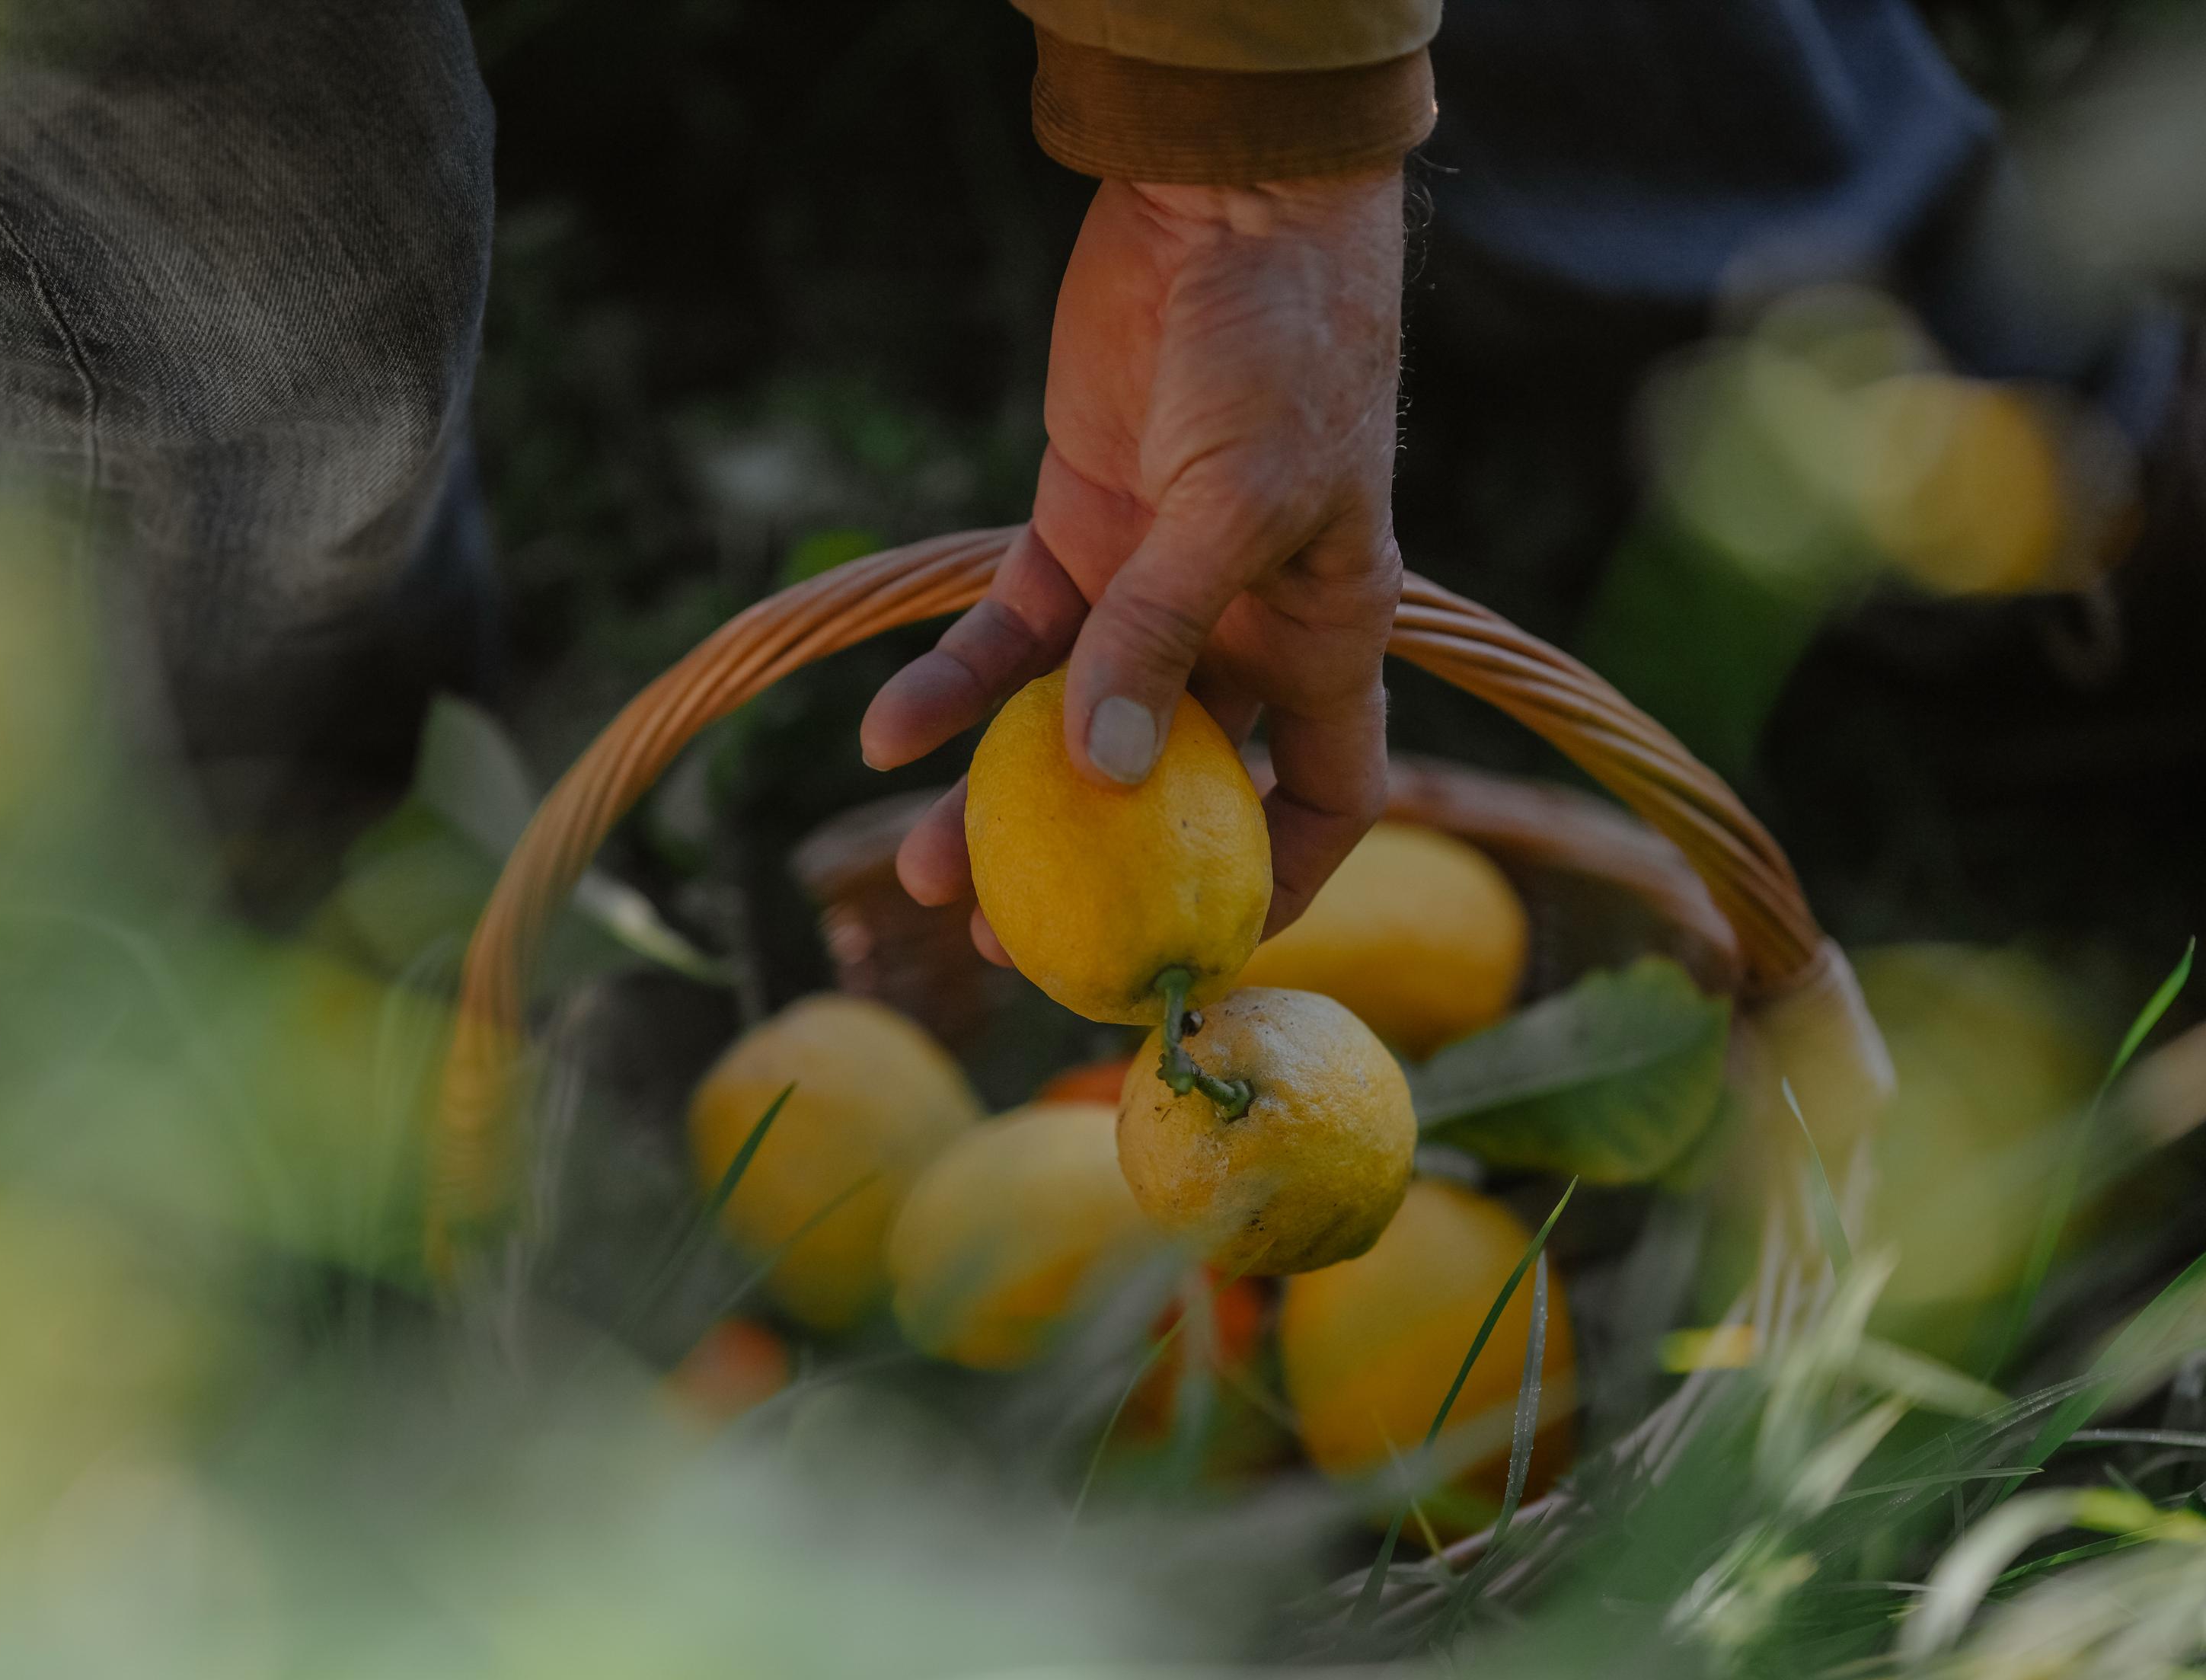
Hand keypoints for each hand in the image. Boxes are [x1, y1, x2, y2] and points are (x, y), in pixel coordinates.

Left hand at [858, 169, 1406, 963]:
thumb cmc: (1280, 346)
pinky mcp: (1069, 537)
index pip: (1325, 798)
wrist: (1221, 202)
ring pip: (1067, 731)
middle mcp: (1239, 632)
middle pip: (1168, 790)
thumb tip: (1106, 778)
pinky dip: (944, 691)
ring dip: (992, 801)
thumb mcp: (1239, 501)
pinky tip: (880, 738)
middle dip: (1091, 872)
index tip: (1195, 951)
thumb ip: (1167, 638)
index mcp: (1325, 639)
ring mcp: (1148, 590)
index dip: (1277, 885)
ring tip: (914, 873)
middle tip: (1007, 944)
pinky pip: (1001, 641)